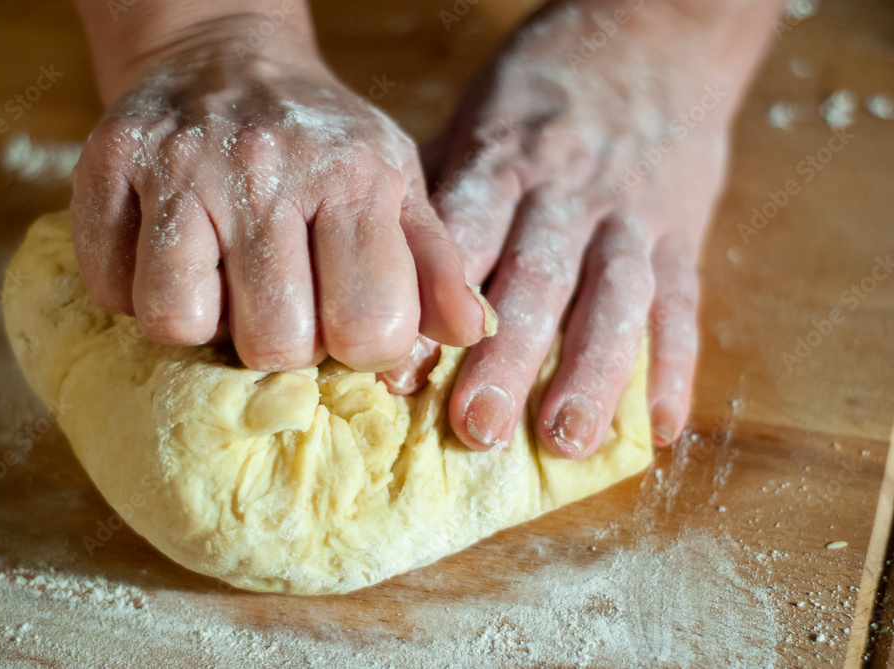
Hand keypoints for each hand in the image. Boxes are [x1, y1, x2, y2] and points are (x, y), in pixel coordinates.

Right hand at [70, 8, 489, 371]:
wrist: (227, 56)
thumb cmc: (323, 142)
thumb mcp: (397, 187)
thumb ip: (436, 266)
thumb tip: (472, 336)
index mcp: (353, 177)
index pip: (367, 328)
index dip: (358, 346)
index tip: (347, 318)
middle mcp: (266, 166)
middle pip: (271, 342)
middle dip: (279, 343)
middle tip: (280, 299)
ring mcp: (179, 163)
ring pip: (176, 321)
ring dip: (202, 321)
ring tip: (220, 281)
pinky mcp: (106, 162)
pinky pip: (109, 289)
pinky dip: (135, 292)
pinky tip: (169, 257)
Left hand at [383, 0, 779, 456]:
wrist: (652, 34)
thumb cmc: (542, 92)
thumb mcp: (479, 120)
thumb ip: (441, 197)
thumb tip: (384, 278)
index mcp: (504, 163)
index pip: (465, 242)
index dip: (435, 311)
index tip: (403, 377)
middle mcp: (567, 194)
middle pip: (538, 281)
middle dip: (507, 359)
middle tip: (478, 429)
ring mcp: (631, 215)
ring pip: (614, 299)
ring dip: (591, 373)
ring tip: (565, 440)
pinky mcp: (682, 231)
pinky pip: (683, 302)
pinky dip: (674, 365)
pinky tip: (658, 425)